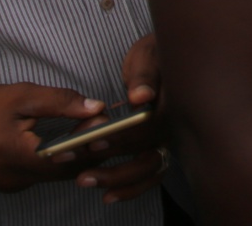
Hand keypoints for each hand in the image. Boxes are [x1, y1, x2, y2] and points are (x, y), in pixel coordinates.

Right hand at [0, 84, 103, 191]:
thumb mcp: (19, 96)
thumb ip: (60, 102)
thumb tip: (97, 107)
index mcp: (18, 157)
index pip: (70, 159)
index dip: (93, 144)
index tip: (111, 126)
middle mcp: (15, 178)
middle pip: (66, 170)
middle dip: (88, 150)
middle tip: (104, 126)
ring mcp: (10, 184)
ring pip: (54, 175)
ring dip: (73, 156)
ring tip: (88, 129)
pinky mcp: (6, 183)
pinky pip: (39, 174)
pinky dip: (55, 160)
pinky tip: (64, 141)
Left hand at [63, 34, 165, 203]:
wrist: (168, 60)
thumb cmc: (155, 55)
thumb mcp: (146, 57)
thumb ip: (144, 77)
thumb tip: (141, 98)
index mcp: (173, 104)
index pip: (148, 127)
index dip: (122, 137)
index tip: (92, 142)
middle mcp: (175, 126)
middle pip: (147, 154)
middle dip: (111, 165)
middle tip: (76, 167)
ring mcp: (168, 139)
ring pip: (149, 169)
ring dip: (117, 179)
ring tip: (84, 180)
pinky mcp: (159, 147)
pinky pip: (150, 176)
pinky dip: (130, 189)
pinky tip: (106, 196)